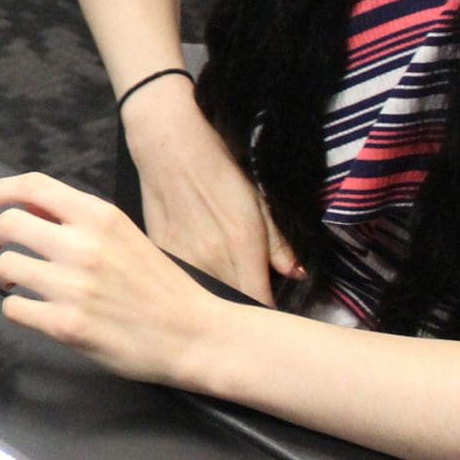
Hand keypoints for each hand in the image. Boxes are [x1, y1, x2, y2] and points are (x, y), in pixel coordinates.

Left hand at [0, 172, 235, 385]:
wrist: (194, 335)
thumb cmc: (161, 287)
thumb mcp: (124, 235)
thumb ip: (79, 221)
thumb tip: (30, 209)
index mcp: (99, 217)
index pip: (33, 186)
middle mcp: (83, 246)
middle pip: (9, 224)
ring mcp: (73, 286)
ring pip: (6, 267)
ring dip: (3, 274)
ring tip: (15, 283)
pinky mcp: (67, 325)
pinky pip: (14, 308)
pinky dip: (15, 308)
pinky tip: (31, 309)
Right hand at [121, 86, 300, 302]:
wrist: (167, 144)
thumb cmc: (219, 166)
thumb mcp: (258, 200)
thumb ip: (278, 243)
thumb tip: (298, 275)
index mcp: (242, 246)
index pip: (260, 301)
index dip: (270, 313)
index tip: (275, 315)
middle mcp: (211, 259)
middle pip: (232, 304)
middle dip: (244, 311)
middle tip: (252, 308)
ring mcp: (182, 258)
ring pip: (205, 297)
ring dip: (217, 302)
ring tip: (224, 299)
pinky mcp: (160, 253)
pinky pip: (183, 281)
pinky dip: (193, 286)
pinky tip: (198, 280)